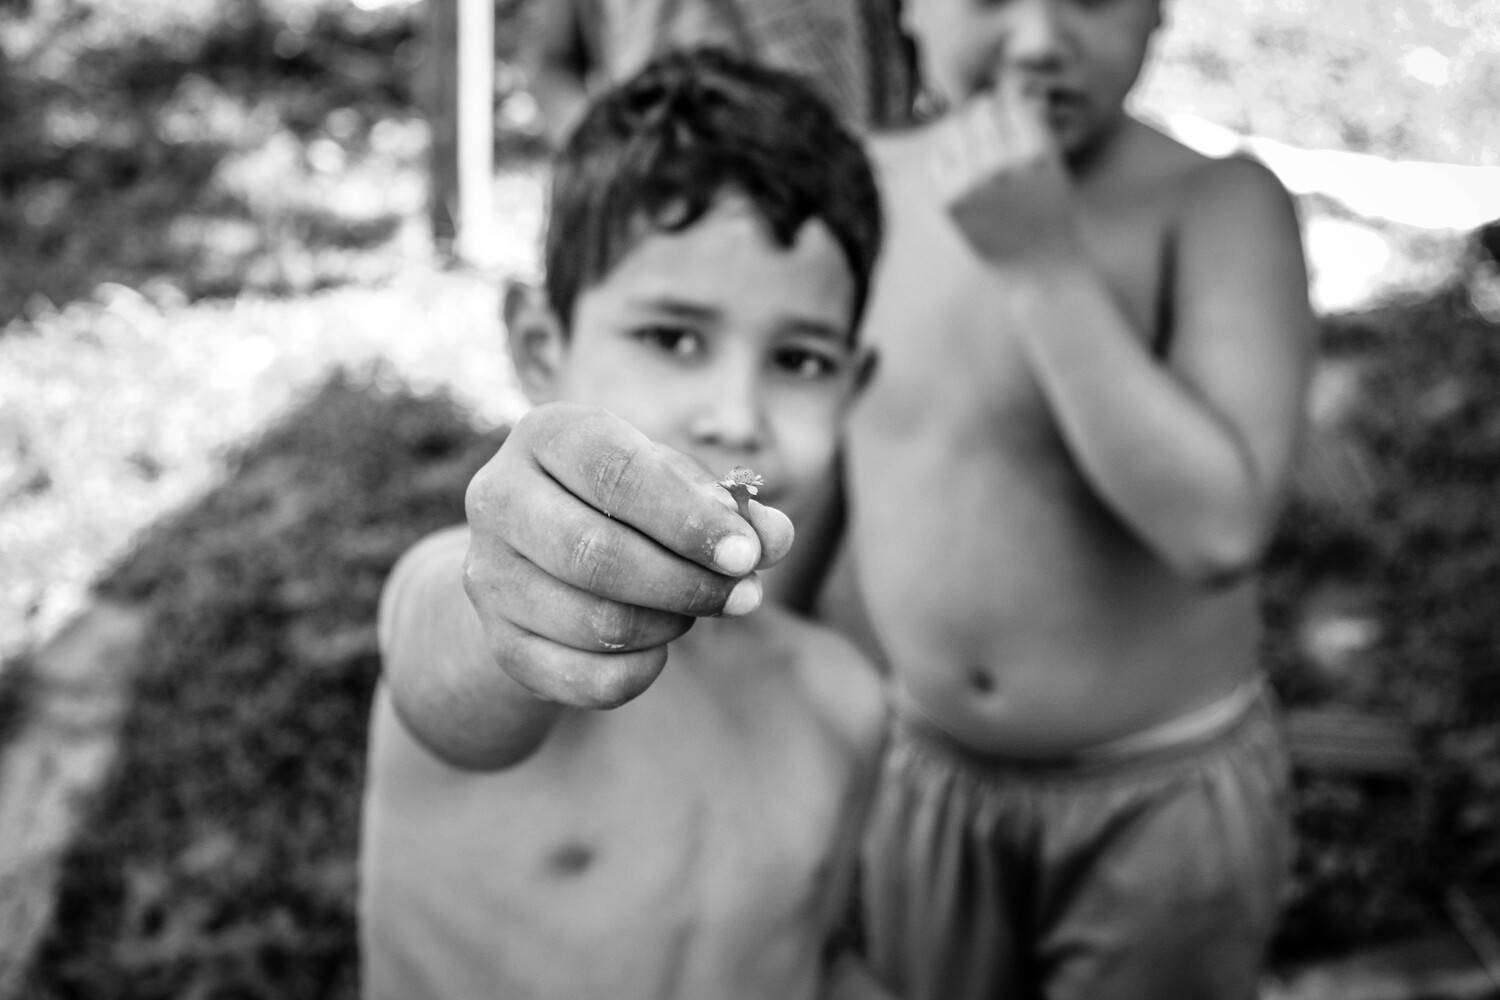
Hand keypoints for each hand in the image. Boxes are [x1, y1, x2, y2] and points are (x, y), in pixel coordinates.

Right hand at [462, 401, 794, 708]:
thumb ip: (731, 508)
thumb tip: (773, 538)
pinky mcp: (497, 641)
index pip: (615, 472)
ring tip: (696, 611)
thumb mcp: (678, 488)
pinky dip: (639, 672)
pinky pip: (581, 677)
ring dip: (666, 624)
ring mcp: (487, 574)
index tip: (745, 555)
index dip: (687, 519)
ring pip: (590, 621)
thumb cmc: (629, 507)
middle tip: (744, 596)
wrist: (543, 562)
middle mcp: (498, 496)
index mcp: (548, 435)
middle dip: (685, 583)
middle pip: (594, 553)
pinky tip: (659, 649)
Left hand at [932, 73, 1079, 263]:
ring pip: (955, 129)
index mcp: (1034, 151)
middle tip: (990, 128)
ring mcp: (971, 183)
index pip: (1010, 101)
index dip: (1008, 105)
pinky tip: (964, 172)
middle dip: (985, 114)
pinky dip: (949, 158)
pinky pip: (939, 158)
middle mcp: (1001, 164)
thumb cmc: (1050, 211)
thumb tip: (1020, 87)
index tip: (1008, 115)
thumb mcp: (1054, 164)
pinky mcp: (948, 201)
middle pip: (980, 109)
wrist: (1038, 265)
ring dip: (965, 131)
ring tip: (978, 150)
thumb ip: (1034, 126)